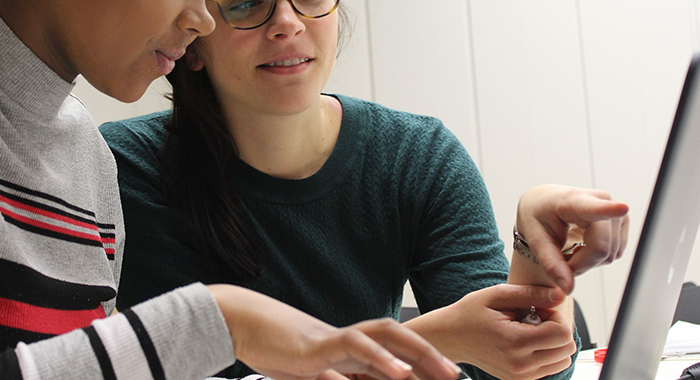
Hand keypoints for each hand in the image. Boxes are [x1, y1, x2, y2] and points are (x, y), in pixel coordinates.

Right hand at [208, 284, 461, 379]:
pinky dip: (380, 358)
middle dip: (432, 357)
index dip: (423, 365)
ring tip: (444, 373)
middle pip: (400, 339)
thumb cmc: (273, 352)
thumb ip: (338, 379)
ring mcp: (335, 338)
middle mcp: (349, 340)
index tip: (449, 378)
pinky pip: (355, 346)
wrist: (240, 325)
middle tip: (459, 377)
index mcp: (350, 349)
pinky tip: (400, 372)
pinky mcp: (318, 344)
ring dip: (419, 353)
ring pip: (386, 336)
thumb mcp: (313, 376)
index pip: (394, 353)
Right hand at [405, 284, 575, 379]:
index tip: (536, 309)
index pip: (563, 333)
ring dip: (552, 343)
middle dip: (556, 329)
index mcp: (516, 342)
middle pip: (566, 349)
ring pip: (563, 361)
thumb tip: (560, 294)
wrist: (452, 337)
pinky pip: (550, 368)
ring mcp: (520, 377)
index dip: (555, 316)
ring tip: (529, 331)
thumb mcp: (497, 294)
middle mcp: (521, 365)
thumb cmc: (471, 313)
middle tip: (533, 319)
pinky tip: (525, 342)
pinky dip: (545, 353)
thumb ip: (530, 293)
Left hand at [516, 185, 629, 292]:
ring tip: (570, 248)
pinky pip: (614, 253)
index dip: (610, 210)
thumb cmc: (538, 216)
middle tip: (561, 260)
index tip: (621, 208)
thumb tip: (568, 288)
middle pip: (601, 248)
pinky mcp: (622, 220)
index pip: (593, 208)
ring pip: (610, 254)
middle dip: (581, 263)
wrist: (545, 202)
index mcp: (573, 201)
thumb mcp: (535, 240)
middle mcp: (600, 200)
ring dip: (588, 261)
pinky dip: (597, 257)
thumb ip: (551, 264)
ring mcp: (615, 210)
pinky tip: (583, 246)